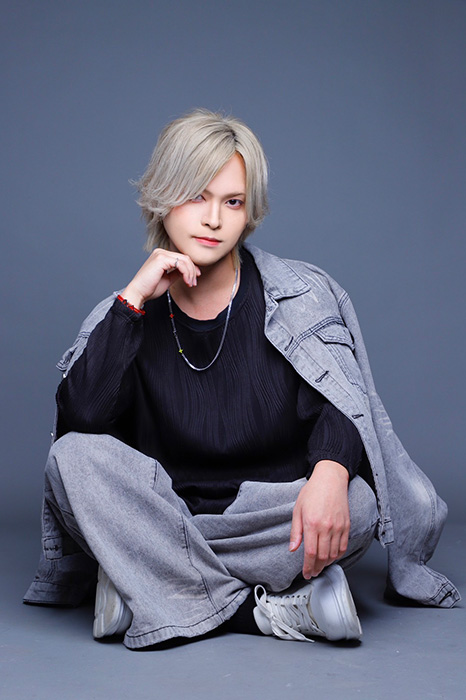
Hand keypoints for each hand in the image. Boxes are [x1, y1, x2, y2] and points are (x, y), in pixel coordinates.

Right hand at [122, 249, 200, 308]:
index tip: (195, 278)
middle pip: (185, 257)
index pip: (181, 258)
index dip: (191, 268)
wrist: (138, 293)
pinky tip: (186, 281)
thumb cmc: (150, 288)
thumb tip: (187, 272)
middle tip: (194, 282)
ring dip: (190, 273)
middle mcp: (160, 252)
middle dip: (193, 271)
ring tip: (190, 283)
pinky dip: (186, 273)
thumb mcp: (167, 279)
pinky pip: (180, 264)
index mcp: (161, 255)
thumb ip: (177, 273)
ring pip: (184, 260)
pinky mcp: (161, 259)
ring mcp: (160, 254)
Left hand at [289, 460, 349, 578]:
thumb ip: (295, 531)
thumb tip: (293, 548)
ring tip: (321, 566)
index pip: (311, 553)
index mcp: (312, 523)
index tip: (306, 573)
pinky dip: (338, 555)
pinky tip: (332, 557)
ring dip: (327, 564)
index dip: (308, 567)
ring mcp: (338, 527)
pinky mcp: (347, 525)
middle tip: (312, 573)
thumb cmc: (313, 492)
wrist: (330, 479)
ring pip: (334, 554)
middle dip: (317, 569)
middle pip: (323, 557)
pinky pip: (344, 546)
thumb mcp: (297, 509)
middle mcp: (326, 527)